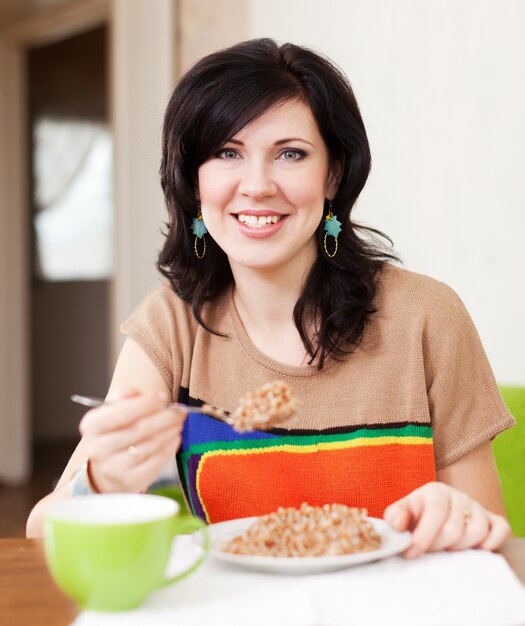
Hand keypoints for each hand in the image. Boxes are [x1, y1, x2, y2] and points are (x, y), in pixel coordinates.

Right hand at [79, 387, 185, 493]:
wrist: (106, 470)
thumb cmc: (114, 431)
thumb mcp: (111, 410)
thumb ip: (122, 396)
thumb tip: (135, 392)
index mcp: (91, 426)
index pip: (120, 413)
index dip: (145, 404)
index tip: (163, 396)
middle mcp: (98, 448)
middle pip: (139, 429)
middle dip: (165, 417)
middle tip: (180, 409)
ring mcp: (114, 467)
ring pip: (151, 444)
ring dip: (170, 430)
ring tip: (179, 420)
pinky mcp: (131, 480)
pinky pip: (157, 460)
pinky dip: (170, 446)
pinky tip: (176, 436)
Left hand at [383, 482, 510, 557]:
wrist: (433, 514)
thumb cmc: (416, 517)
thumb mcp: (401, 514)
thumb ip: (395, 517)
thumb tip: (398, 524)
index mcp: (435, 492)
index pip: (436, 512)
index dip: (424, 535)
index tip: (413, 552)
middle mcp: (458, 496)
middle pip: (455, 527)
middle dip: (438, 545)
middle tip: (428, 551)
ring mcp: (477, 507)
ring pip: (478, 531)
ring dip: (461, 547)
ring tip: (447, 549)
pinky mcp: (492, 519)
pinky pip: (501, 530)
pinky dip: (490, 543)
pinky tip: (473, 549)